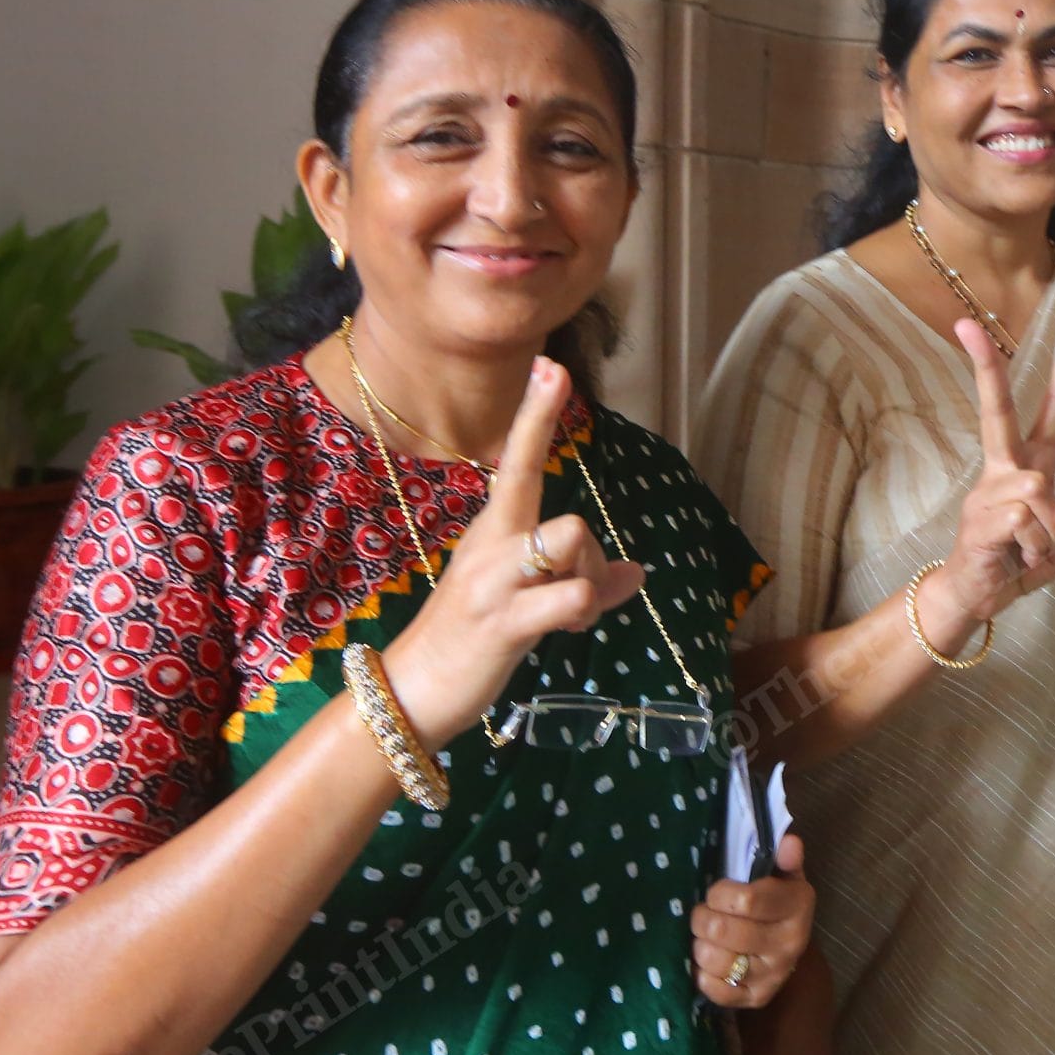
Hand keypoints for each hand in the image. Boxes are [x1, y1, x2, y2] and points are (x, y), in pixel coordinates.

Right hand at [382, 358, 643, 745]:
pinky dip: (586, 611)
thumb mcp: (528, 599)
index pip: (517, 461)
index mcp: (495, 531)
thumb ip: (583, 582)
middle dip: (584, 536)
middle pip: (555, 504)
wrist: (415, 688)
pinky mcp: (505, 621)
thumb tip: (638, 573)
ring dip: (590, 580)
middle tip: (577, 562)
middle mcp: (492, 545)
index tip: (551, 366)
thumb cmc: (472, 638)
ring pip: (573, 543)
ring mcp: (496, 582)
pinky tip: (570, 630)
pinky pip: (570, 598)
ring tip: (571, 611)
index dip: (536, 415)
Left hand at [692, 832, 816, 1008]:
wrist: (788, 947)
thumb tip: (789, 842)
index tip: (717, 893)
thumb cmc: (777, 903)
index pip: (746, 901)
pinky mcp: (757, 998)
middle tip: (703, 914)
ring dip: (700, 945)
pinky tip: (709, 960)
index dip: (719, 894)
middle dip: (702, 918)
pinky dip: (701, 973)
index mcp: (798, 906)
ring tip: (706, 937)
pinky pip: (713, 988)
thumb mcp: (784, 875)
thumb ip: (783, 856)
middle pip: (722, 930)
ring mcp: (774, 974)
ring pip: (714, 960)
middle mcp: (790, 943)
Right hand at [921, 312, 1054, 642]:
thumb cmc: (1019, 561)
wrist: (975, 597)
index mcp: (1033, 463)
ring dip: (1048, 536)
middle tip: (965, 323)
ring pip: (1039, 493)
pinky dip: (1037, 551)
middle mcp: (1007, 468)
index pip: (1053, 408)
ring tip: (1030, 553)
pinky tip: (1018, 560)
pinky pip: (1028, 525)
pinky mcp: (980, 518)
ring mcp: (989, 491)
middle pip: (999, 410)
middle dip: (985, 367)